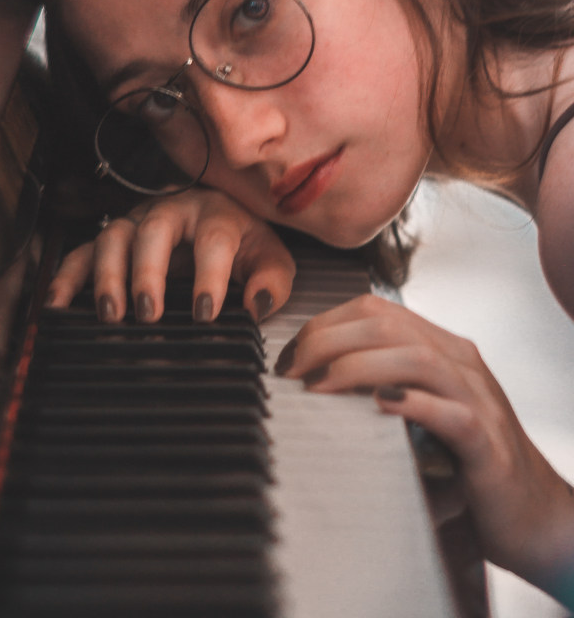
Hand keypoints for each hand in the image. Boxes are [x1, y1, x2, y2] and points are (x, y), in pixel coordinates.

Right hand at [44, 187, 295, 323]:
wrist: (218, 219)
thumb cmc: (242, 242)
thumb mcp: (269, 258)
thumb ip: (271, 280)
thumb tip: (257, 304)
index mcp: (215, 213)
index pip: (213, 238)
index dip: (209, 274)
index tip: (206, 311)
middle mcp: (172, 211)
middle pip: (154, 231)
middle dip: (147, 272)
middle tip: (148, 313)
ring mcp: (137, 222)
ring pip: (114, 237)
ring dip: (108, 275)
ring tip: (111, 314)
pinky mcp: (113, 239)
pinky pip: (84, 252)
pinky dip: (68, 276)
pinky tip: (58, 303)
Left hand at [274, 294, 573, 596]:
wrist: (536, 516)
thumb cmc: (466, 463)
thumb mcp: (419, 411)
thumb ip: (380, 387)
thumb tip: (310, 382)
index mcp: (442, 348)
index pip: (376, 309)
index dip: (325, 323)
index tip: (290, 354)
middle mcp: (461, 363)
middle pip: (388, 323)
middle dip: (328, 339)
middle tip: (292, 370)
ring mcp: (479, 399)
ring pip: (416, 358)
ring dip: (357, 366)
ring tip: (318, 387)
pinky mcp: (488, 444)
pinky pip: (452, 413)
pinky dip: (412, 405)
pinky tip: (379, 408)